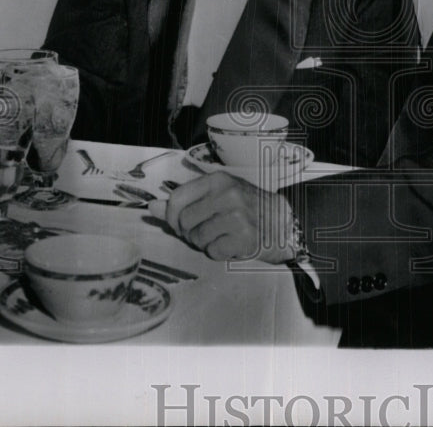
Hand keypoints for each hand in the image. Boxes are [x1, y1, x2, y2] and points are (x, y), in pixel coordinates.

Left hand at [148, 172, 295, 262]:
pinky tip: (230, 244)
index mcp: (218, 180)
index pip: (177, 198)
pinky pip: (213, 252)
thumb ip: (184, 201)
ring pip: (197, 238)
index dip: (172, 216)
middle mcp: (227, 195)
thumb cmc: (246, 207)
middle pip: (184, 222)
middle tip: (205, 231)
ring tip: (220, 236)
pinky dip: (218, 252)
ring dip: (204, 243)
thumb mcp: (218, 195)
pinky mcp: (243, 238)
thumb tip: (152, 207)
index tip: (180, 222)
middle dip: (189, 232)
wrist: (281, 222)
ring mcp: (236, 216)